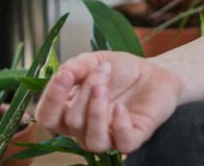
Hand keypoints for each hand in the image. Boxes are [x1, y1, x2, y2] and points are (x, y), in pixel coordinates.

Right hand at [35, 50, 182, 153]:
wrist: (155, 71)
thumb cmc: (121, 71)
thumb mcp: (96, 61)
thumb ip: (77, 66)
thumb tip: (62, 73)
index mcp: (70, 113)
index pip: (48, 116)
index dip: (52, 98)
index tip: (64, 75)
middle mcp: (85, 130)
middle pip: (72, 121)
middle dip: (86, 91)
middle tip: (103, 69)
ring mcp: (109, 137)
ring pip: (93, 140)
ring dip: (96, 111)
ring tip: (104, 86)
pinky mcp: (133, 137)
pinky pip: (123, 143)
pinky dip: (120, 125)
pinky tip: (121, 108)